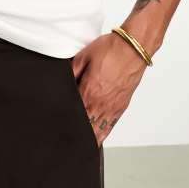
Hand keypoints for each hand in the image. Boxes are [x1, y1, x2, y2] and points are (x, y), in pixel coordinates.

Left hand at [70, 31, 147, 146]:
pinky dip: (101, 135)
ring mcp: (111, 108)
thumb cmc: (110, 50)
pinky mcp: (121, 107)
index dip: (63, 117)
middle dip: (74, 128)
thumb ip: (70, 72)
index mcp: (88, 92)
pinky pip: (109, 127)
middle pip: (83, 125)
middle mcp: (100, 104)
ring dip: (87, 135)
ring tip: (77, 140)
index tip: (56, 120)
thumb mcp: (83, 56)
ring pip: (96, 131)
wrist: (132, 49)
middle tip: (64, 130)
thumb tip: (62, 82)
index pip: (72, 113)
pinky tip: (96, 138)